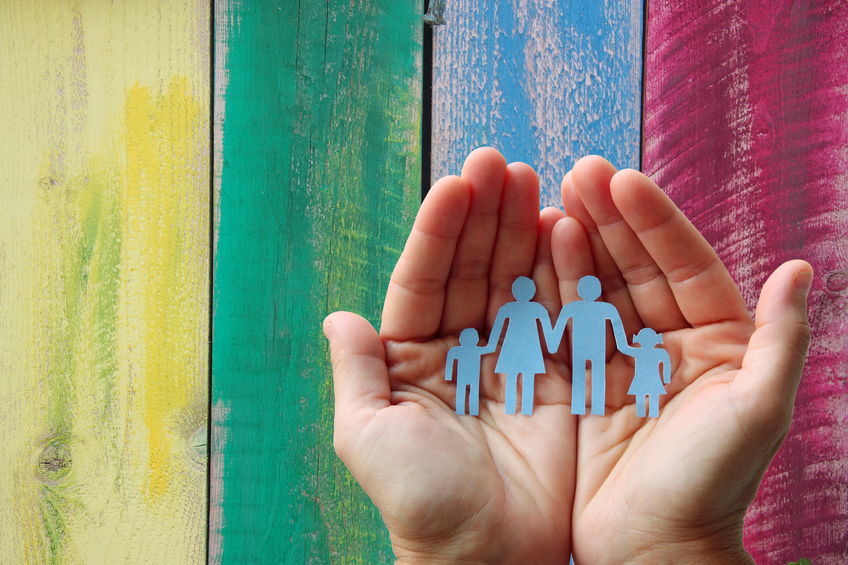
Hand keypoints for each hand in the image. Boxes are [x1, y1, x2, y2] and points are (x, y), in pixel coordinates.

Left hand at [325, 148, 575, 563]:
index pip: (422, 280)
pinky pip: (557, 314)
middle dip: (484, 215)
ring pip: (514, 280)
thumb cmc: (420, 504)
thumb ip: (356, 375)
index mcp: (410, 358)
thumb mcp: (369, 438)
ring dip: (522, 230)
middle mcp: (459, 349)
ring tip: (534, 181)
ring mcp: (509, 358)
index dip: (438, 231)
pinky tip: (566, 230)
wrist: (488, 558)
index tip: (456, 184)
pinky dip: (563, 274)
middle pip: (471, 268)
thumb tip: (337, 317)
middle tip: (501, 162)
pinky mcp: (554, 375)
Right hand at [556, 157, 811, 563]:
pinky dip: (552, 291)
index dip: (655, 221)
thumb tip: (799, 268)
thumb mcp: (755, 413)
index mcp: (720, 343)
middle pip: (638, 267)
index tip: (622, 179)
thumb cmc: (710, 487)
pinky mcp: (587, 384)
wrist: (654, 552)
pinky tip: (535, 256)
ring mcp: (626, 362)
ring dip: (577, 245)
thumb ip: (779, 341)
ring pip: (599, 289)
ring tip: (550, 200)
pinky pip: (568, 327)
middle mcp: (673, 344)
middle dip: (609, 219)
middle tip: (576, 172)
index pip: (685, 264)